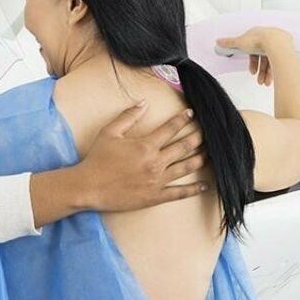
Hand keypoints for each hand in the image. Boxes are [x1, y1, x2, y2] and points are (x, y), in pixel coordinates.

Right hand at [78, 103, 207, 211]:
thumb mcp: (109, 132)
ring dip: (201, 158)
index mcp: (145, 145)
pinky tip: (204, 185)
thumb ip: (128, 116)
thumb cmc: (97, 159)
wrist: (88, 187)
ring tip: (211, 153)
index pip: (170, 128)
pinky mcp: (155, 196)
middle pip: (184, 146)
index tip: (191, 113)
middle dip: (198, 136)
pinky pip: (179, 193)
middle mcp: (155, 162)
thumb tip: (144, 103)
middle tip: (208, 131)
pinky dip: (194, 189)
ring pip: (186, 167)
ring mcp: (157, 180)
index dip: (182, 119)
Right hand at [216, 26, 293, 86]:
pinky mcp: (286, 51)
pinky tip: (271, 79)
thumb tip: (219, 41)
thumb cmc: (260, 40)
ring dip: (266, 74)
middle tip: (258, 79)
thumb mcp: (240, 42)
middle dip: (260, 71)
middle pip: (263, 58)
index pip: (254, 51)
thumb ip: (229, 43)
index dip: (252, 62)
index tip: (251, 71)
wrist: (276, 43)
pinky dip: (274, 72)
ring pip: (271, 62)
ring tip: (264, 82)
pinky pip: (279, 63)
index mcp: (258, 36)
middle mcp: (269, 40)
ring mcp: (278, 45)